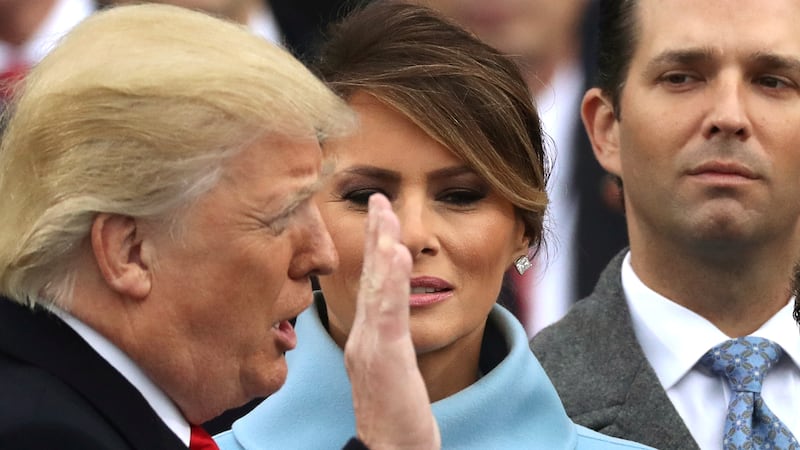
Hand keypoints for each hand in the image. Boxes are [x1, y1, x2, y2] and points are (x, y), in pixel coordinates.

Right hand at [344, 193, 440, 449]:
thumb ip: (387, 346)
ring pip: (377, 288)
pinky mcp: (387, 360)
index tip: (378, 216)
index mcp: (366, 340)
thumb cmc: (393, 421)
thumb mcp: (389, 376)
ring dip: (381, 246)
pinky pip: (389, 313)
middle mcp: (364, 338)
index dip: (373, 249)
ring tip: (386, 213)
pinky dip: (391, 280)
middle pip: (370, 277)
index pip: (370, 285)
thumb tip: (389, 327)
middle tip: (378, 198)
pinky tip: (396, 253)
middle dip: (374, 235)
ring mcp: (372, 348)